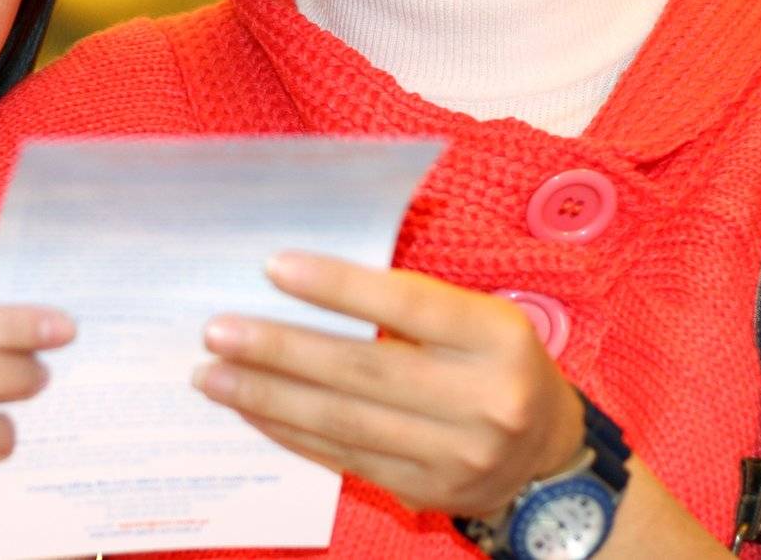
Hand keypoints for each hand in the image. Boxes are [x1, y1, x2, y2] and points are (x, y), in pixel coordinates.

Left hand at [191, 252, 581, 519]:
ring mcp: (454, 456)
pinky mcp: (426, 492)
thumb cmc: (497, 362)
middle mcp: (482, 401)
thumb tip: (305, 278)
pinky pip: (343, 457)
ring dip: (269, 396)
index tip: (274, 267)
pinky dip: (290, 432)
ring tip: (213, 375)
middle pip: (364, 370)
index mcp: (497, 338)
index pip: (408, 305)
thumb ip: (410, 301)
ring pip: (344, 421)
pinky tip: (252, 409)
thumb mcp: (478, 318)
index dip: (339, 287)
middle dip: (281, 351)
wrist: (547, 454)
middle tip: (218, 331)